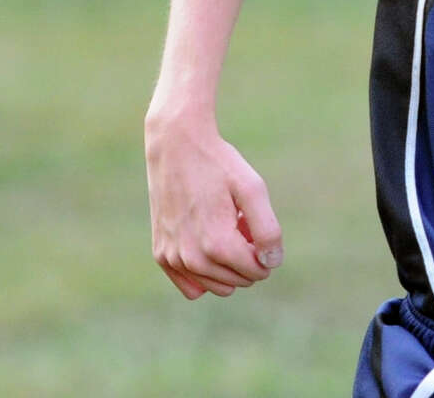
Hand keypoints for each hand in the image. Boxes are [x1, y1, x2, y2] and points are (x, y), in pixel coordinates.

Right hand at [145, 115, 282, 299]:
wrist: (175, 146)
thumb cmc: (218, 165)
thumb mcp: (253, 189)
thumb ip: (268, 230)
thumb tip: (273, 263)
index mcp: (217, 244)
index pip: (257, 270)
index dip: (266, 249)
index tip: (255, 221)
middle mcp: (191, 259)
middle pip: (239, 280)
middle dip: (248, 255)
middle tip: (240, 220)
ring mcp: (172, 259)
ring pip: (217, 286)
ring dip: (228, 263)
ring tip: (224, 226)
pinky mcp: (161, 256)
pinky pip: (192, 286)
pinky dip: (205, 271)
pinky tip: (206, 240)